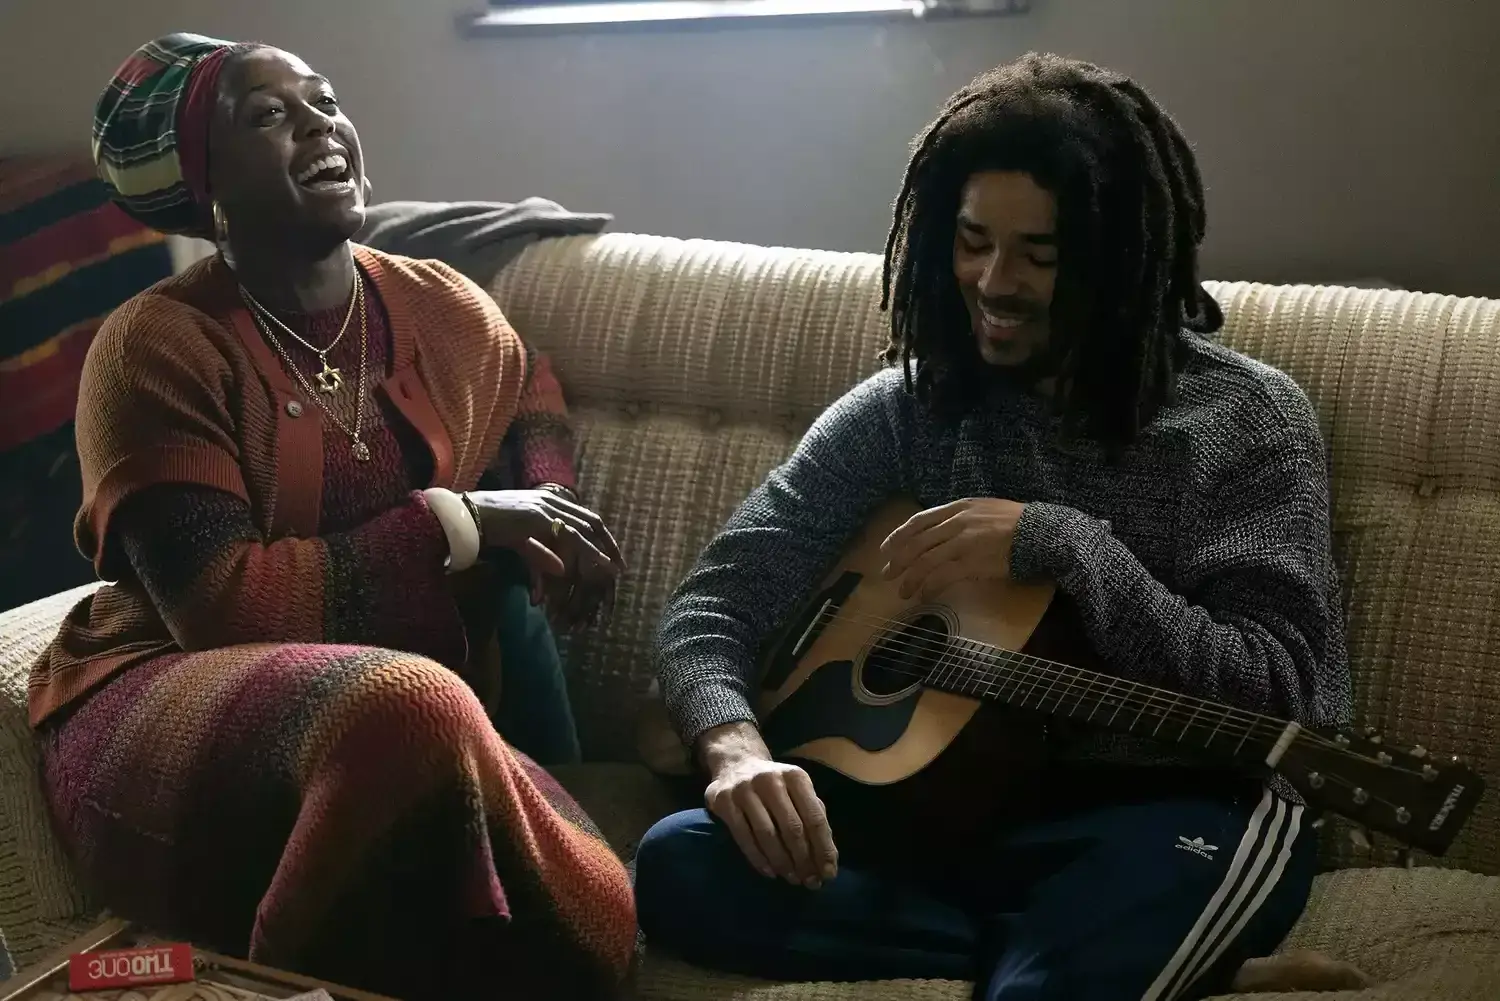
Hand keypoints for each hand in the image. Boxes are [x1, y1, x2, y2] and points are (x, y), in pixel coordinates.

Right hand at [466, 489, 624, 628]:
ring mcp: (545, 508)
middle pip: (591, 522)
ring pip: (582, 530)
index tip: (613, 554)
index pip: (585, 517)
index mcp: (549, 501)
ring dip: (600, 550)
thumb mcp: (521, 540)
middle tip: (621, 565)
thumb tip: (562, 570)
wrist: (465, 516)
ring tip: (613, 568)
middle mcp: (551, 501)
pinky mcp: (536, 519)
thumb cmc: (489, 525)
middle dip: (608, 543)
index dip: (602, 536)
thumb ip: (541, 553)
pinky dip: (584, 551)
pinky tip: (596, 563)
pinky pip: (566, 538)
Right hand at [700, 723, 838, 887]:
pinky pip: (743, 837)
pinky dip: (758, 859)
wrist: (735, 763)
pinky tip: (770, 872)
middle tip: (810, 882)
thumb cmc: (775, 784)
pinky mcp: (723, 801)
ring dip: (782, 862)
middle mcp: (771, 780)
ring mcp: (744, 790)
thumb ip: (813, 817)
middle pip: (792, 828)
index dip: (823, 848)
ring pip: (767, 835)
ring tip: (792, 879)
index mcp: (796, 777)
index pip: (814, 818)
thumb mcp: (797, 790)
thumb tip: (828, 858)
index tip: (829, 873)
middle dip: (804, 860)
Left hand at [879, 497, 1025, 599]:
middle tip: (886, 575)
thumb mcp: (986, 509)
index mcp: (958, 508)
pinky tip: (924, 595)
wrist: (1041, 532)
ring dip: (910, 578)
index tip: (886, 549)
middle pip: (916, 542)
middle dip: (897, 560)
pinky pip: (941, 576)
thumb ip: (963, 517)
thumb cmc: (1018, 523)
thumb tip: (944, 531)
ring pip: (924, 561)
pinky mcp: (971, 563)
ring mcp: (962, 543)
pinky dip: (928, 587)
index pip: (919, 521)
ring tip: (903, 591)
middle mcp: (956, 523)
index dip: (898, 535)